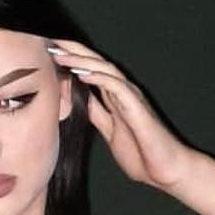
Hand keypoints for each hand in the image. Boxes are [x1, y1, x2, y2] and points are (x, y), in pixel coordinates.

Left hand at [47, 37, 193, 191]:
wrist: (167, 172)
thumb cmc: (142, 154)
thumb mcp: (109, 131)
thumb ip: (96, 114)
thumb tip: (78, 100)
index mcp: (114, 97)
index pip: (89, 71)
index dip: (69, 59)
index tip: (47, 52)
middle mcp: (123, 92)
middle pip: (95, 63)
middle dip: (72, 51)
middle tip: (49, 42)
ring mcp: (131, 98)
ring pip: (105, 70)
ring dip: (81, 60)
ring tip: (60, 54)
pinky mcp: (137, 108)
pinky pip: (117, 87)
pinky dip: (100, 77)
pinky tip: (83, 73)